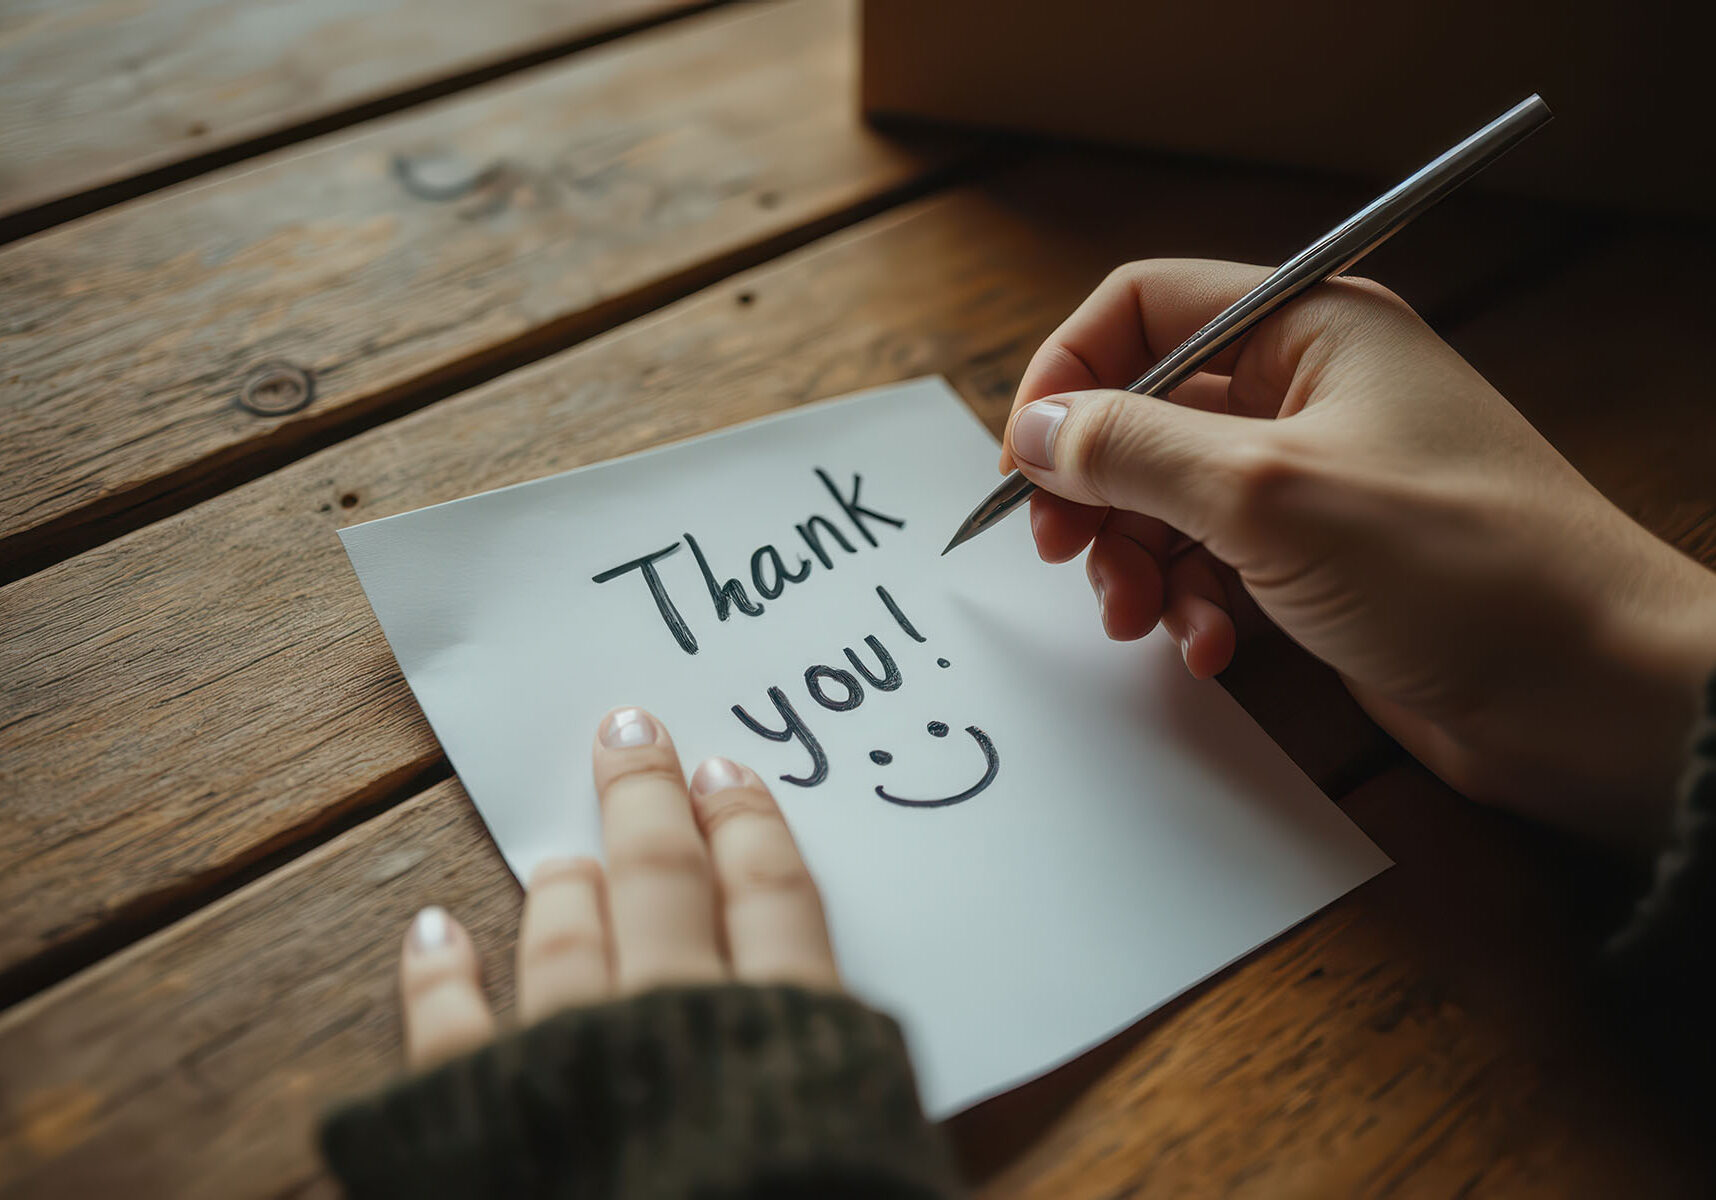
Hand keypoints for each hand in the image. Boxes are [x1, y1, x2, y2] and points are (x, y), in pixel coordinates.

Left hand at [398, 707, 838, 1068]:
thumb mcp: (867, 1147)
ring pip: (567, 944)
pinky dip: (439, 978)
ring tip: (561, 859)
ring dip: (564, 889)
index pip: (773, 902)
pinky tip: (431, 933)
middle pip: (664, 885)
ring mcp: (573, 1056)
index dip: (749, 830)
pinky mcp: (486, 1112)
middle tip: (633, 738)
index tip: (726, 771)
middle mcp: (675, 1018)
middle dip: (646, 804)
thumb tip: (878, 1051)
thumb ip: (852, 1079)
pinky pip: (454, 1032)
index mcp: (784, 1029)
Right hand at [1000, 259, 1715, 845]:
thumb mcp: (1267, 494)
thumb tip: (1037, 428)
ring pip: (1170, 499)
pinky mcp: (1320, 563)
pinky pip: (1215, 565)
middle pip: (1145, 413)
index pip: (1143, 307)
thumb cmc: (1458, 568)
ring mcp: (1314, 481)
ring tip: (1141, 618)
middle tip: (1066, 556)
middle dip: (1097, 489)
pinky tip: (1210, 650)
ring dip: (1137, 562)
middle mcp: (1308, 393)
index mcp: (1308, 330)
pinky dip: (1192, 606)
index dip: (1069, 373)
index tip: (1026, 459)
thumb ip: (1134, 450)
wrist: (1588, 692)